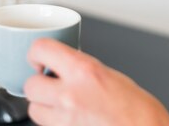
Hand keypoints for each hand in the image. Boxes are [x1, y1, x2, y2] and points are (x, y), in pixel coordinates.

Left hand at [24, 38, 168, 125]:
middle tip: (51, 84)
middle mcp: (70, 95)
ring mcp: (65, 119)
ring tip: (62, 105)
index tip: (38, 58)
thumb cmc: (138, 109)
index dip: (36, 53)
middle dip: (39, 84)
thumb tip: (64, 67)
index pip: (41, 50)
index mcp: (84, 71)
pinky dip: (54, 122)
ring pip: (34, 109)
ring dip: (44, 106)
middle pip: (30, 84)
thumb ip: (82, 70)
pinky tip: (72, 119)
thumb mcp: (109, 76)